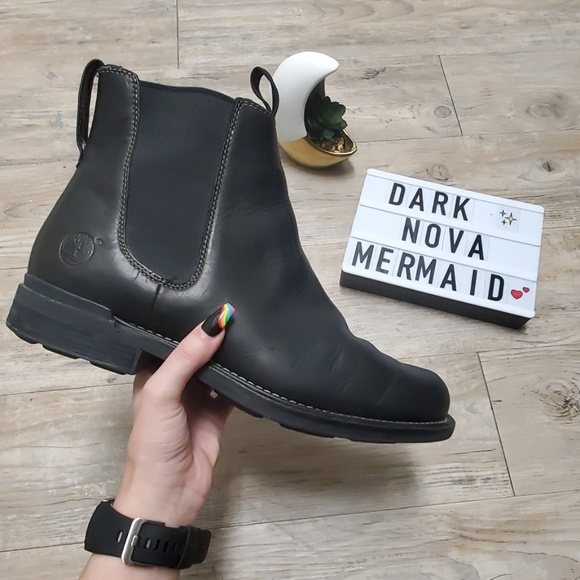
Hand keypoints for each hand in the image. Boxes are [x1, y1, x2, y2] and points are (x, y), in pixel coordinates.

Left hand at [113, 307, 233, 526]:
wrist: (170, 495)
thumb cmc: (154, 443)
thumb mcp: (162, 393)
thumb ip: (186, 358)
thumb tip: (216, 323)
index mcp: (153, 374)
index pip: (170, 339)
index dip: (186, 320)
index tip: (209, 295)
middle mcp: (175, 383)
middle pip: (197, 352)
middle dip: (212, 334)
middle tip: (237, 307)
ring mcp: (198, 399)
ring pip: (216, 368)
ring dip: (229, 354)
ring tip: (249, 325)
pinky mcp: (217, 414)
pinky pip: (232, 390)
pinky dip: (243, 378)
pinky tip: (256, 360)